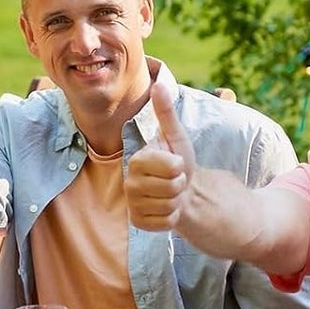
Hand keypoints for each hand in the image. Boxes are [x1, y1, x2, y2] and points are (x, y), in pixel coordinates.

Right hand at [125, 77, 195, 230]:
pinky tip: (167, 208)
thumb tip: (158, 85)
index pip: (171, 167)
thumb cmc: (178, 160)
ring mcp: (132, 205)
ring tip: (171, 194)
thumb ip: (166, 113)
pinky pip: (165, 223)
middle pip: (171, 188)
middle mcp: (128, 183)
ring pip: (169, 206)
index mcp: (137, 160)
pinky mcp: (138, 223)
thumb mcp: (176, 135)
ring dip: (177, 201)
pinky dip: (172, 217)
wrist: (181, 190)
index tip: (175, 164)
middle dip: (180, 185)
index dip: (180, 166)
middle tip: (174, 181)